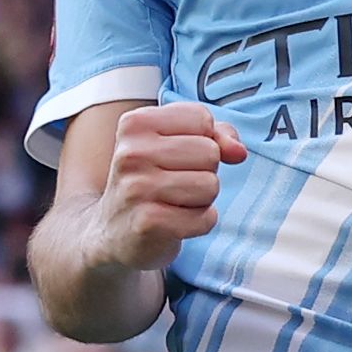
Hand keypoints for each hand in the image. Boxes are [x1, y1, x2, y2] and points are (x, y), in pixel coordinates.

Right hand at [90, 100, 248, 271]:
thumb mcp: (176, 144)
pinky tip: (175, 222)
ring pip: (210, 185)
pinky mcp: (149, 223)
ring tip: (174, 202)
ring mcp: (137, 188)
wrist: (112, 233)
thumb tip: (239, 152)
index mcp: (135, 123)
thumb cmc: (153, 180)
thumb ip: (216, 135)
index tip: (176, 156)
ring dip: (202, 199)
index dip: (203, 139)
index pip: (201, 118)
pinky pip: (206, 219)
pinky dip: (199, 223)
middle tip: (175, 183)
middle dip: (204, 171)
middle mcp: (131, 153)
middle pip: (210, 152)